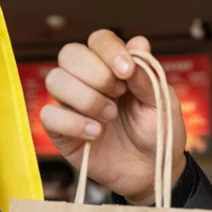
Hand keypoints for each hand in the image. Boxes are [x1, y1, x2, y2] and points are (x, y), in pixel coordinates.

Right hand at [41, 31, 185, 203]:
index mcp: (113, 66)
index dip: (109, 50)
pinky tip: (95, 133)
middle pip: (70, 53)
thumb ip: (148, 75)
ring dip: (85, 98)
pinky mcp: (61, 131)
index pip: (99, 40)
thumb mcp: (162, 103)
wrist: (153, 171)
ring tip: (109, 116)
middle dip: (95, 73)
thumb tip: (138, 43)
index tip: (127, 71)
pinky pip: (49, 116)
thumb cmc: (158, 132)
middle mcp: (88, 80)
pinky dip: (73, 123)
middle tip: (118, 94)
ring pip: (54, 80)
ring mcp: (71, 104)